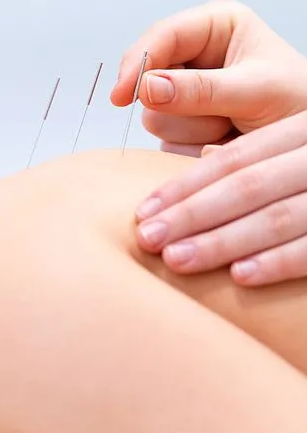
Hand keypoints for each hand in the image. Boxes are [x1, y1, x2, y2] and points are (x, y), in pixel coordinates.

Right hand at [111, 0, 306, 155]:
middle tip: (214, 118)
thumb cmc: (298, 104)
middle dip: (178, 105)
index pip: (160, 37)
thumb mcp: (255, 91)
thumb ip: (200, 90)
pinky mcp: (181, 121)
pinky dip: (192, 145)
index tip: (121, 97)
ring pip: (155, 114)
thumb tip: (146, 87)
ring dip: (191, 129)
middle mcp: (194, 55)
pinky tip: (221, 138)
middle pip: (148, 79)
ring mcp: (184, 90)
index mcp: (215, 26)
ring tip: (229, 126)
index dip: (136, 65)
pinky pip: (164, 138)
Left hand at [134, 110, 306, 284]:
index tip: (142, 211)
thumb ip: (262, 160)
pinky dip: (280, 261)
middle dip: (191, 213)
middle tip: (146, 239)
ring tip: (176, 260)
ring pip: (278, 215)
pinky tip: (241, 277)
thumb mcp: (301, 155)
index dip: (185, 184)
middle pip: (248, 184)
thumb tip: (203, 159)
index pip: (236, 158)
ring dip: (222, 240)